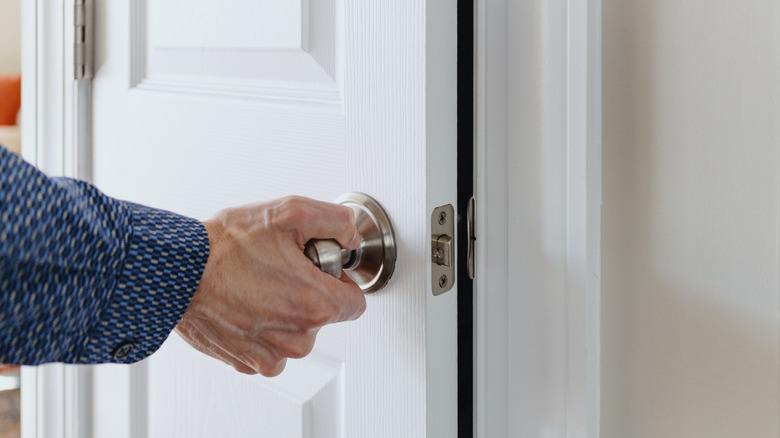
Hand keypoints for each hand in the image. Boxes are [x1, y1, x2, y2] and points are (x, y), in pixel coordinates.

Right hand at [175, 196, 365, 376]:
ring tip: (257, 285)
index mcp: (316, 305)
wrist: (174, 272)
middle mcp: (297, 339)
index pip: (356, 302)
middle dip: (309, 294)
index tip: (318, 268)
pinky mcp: (245, 362)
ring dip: (284, 314)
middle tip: (280, 269)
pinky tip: (242, 304)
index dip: (338, 280)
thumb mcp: (290, 213)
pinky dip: (260, 330)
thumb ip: (335, 222)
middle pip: (324, 318)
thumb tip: (350, 236)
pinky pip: (268, 349)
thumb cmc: (225, 246)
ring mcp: (270, 355)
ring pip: (295, 335)